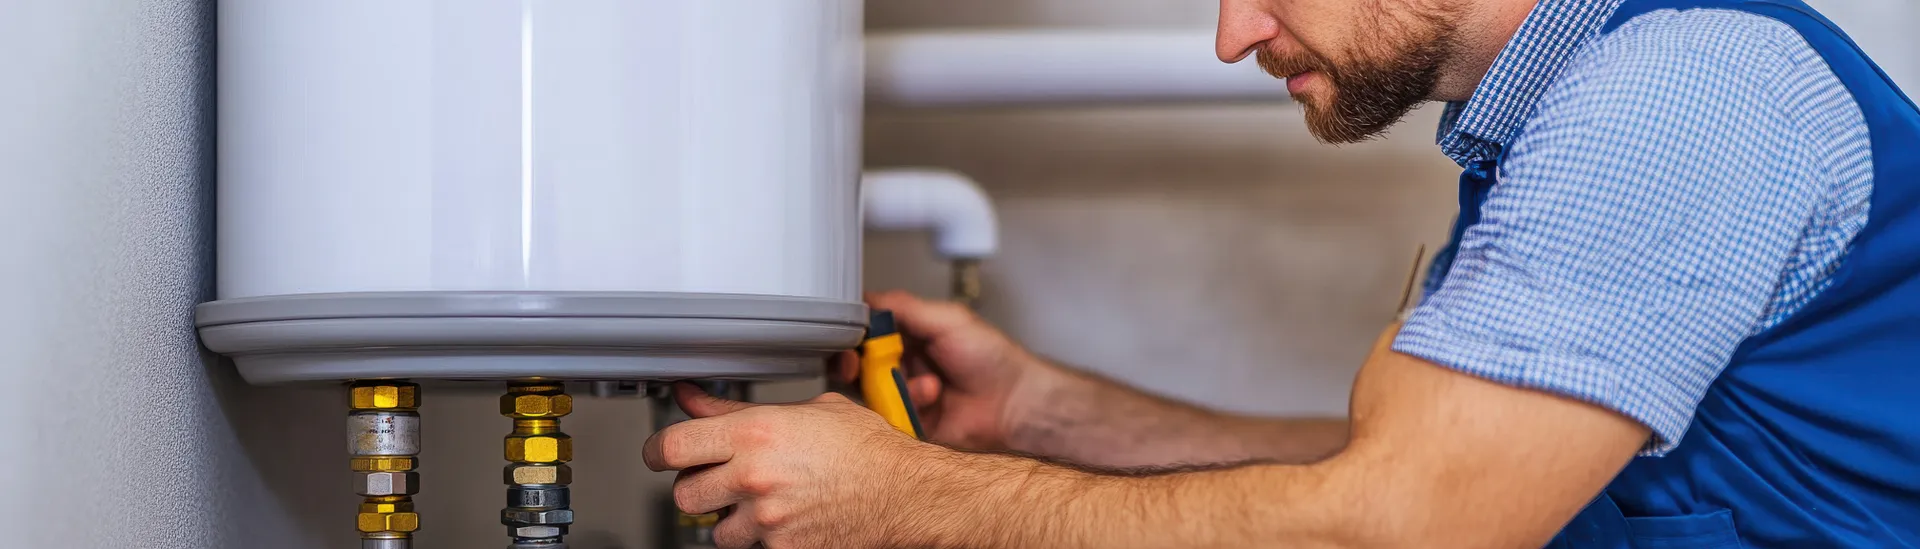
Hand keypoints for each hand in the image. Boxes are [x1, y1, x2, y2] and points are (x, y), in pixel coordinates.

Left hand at [643, 382, 933, 548]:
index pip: (670, 448)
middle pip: (684, 493)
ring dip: (729, 518)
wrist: (906, 493)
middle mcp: (754, 477)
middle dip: (698, 486)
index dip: (657, 452)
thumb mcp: (805, 411)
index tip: (661, 454)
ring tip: (760, 501)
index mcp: (755, 434)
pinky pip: (750, 548)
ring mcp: (767, 519)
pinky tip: (785, 518)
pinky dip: (761, 538)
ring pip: (714, 529)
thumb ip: (737, 410)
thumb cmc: (866, 449)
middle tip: (721, 478)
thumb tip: (694, 399)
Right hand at [834, 290, 1049, 449]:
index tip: (846, 338)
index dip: (850, 336)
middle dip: (854, 365)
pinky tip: (932, 398)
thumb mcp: (948, 319)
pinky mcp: (910, 423)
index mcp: (909, 336)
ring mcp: (905, 395)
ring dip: (893, 385)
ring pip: (870, 392)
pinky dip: (905, 406)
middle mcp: (903, 365)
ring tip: (929, 384)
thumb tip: (866, 297)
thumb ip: (904, 308)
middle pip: (858, 365)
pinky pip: (888, 418)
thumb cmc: (991, 357)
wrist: (1015, 402)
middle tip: (857, 365)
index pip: (865, 333)